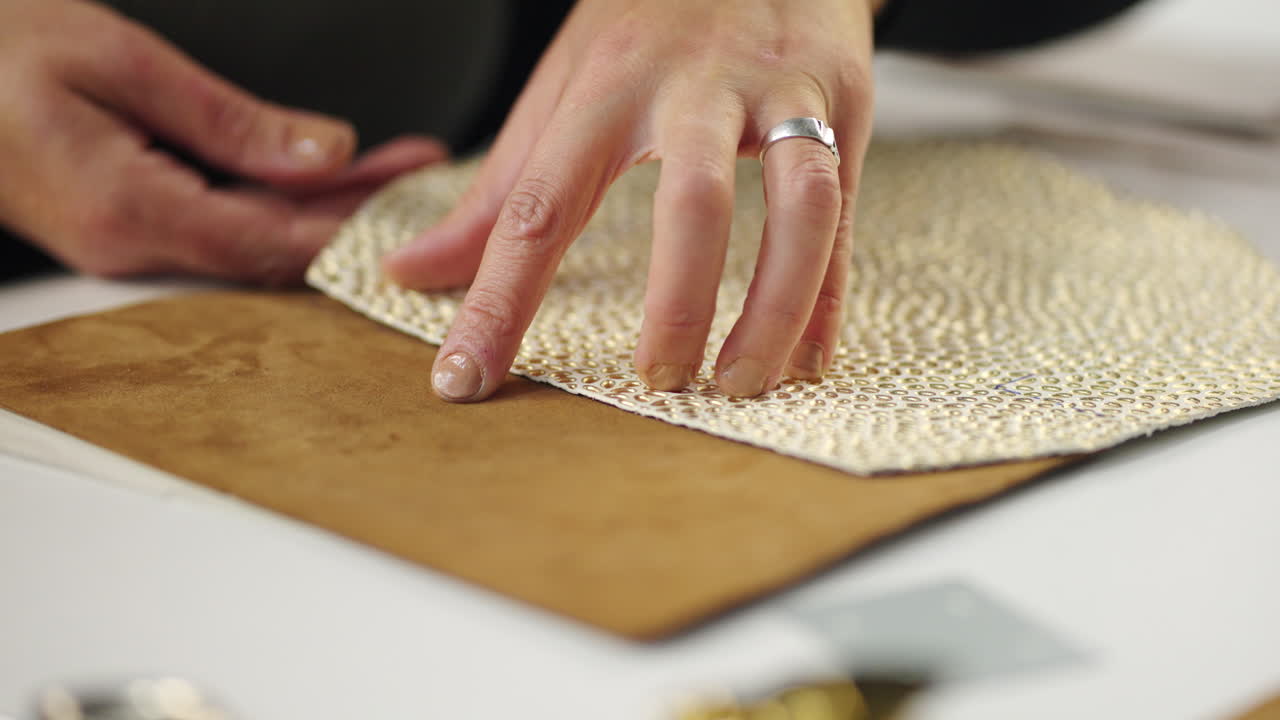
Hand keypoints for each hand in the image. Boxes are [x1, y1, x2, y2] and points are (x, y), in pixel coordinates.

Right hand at [0, 0, 446, 284]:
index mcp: (130, 209)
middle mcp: (128, 246)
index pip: (273, 239)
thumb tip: (325, 153)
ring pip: (249, 240)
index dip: (350, 222)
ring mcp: (122, 244)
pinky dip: (274, 203)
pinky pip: (218, 226)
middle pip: (271, 247)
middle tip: (415, 177)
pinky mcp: (120, 226)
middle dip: (350, 214)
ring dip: (318, 208)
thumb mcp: (117, 59)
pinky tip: (314, 179)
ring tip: (386, 174)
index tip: (408, 194)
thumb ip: (230, 119)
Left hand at [385, 0, 881, 399]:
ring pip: (800, 206)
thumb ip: (499, 190)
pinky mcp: (846, 100)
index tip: (466, 379)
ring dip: (775, 307)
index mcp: (607, 85)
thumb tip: (413, 270)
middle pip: (694, 202)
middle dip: (678, 305)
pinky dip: (829, 295)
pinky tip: (808, 360)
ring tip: (739, 383)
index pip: (539, 207)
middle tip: (657, 382)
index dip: (497, 301)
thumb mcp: (564, 86)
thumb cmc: (647, 19)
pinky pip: (845, 212)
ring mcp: (782, 89)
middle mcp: (696, 86)